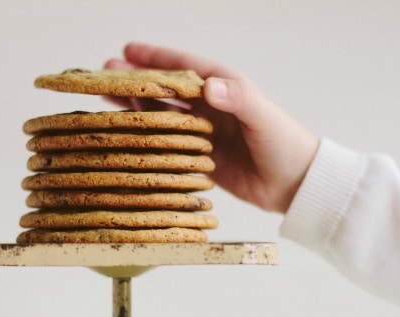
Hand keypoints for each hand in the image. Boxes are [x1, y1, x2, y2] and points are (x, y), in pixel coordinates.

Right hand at [104, 42, 319, 212]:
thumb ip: (240, 99)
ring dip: (135, 106)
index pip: (184, 67)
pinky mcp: (198, 157)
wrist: (295, 183)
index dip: (156, 58)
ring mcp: (201, 132)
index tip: (127, 50)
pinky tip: (126, 135)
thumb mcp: (264, 117)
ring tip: (107, 98)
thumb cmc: (285, 143)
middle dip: (136, 79)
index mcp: (224, 88)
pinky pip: (166, 143)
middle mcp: (209, 107)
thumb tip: (209, 86)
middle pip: (165, 88)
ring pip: (161, 114)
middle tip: (105, 74)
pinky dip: (146, 137)